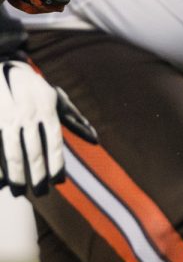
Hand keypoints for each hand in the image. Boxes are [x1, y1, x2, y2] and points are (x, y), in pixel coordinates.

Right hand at [0, 58, 96, 197]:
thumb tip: (95, 138)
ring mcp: (9, 117)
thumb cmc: (36, 88)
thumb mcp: (57, 99)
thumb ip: (74, 119)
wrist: (6, 68)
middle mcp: (29, 115)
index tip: (58, 182)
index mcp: (48, 111)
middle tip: (39, 193)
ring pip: (12, 150)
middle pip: (34, 150)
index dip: (56, 163)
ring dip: (14, 173)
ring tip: (17, 191)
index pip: (55, 142)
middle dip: (36, 174)